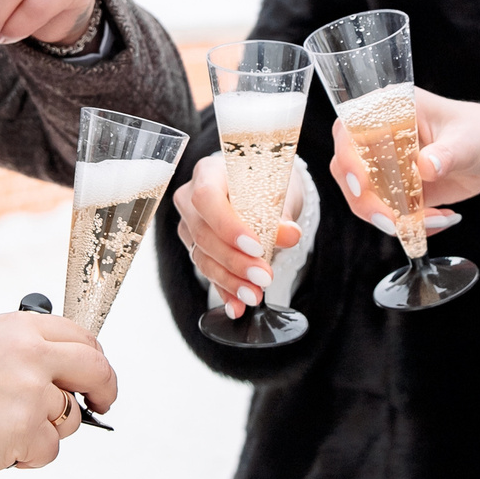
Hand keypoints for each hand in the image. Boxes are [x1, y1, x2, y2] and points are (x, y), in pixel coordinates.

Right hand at [0, 312, 116, 478]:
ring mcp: (29, 391)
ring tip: (2, 431)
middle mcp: (29, 353)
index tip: (96, 378)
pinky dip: (28, 458)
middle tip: (101, 405)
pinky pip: (50, 450)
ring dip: (46, 432)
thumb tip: (66, 370)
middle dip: (104, 391)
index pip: (81, 337)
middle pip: (95, 369)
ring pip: (70, 419)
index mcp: (18, 327)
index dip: (95, 361)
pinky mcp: (24, 429)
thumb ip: (24, 350)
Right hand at [172, 152, 302, 318]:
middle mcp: (190, 198)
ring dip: (230, 281)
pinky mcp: (195, 247)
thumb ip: (280, 215)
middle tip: (264, 277)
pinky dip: (225, 290)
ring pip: (202, 257)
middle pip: (203, 233)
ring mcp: (189, 224)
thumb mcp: (277, 193)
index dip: (227, 225)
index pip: (206, 198)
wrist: (261, 189)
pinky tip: (236, 306)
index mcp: (208, 173)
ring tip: (254, 295)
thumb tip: (290, 234)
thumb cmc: (266, 182)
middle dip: (235, 261)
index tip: (256, 246)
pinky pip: (207, 272)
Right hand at [325, 89, 479, 224]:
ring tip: (439, 219)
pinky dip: (410, 225)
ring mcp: (382, 166)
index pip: (350, 131)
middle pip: (347, 170)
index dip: (349, 158)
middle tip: (394, 223)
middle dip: (367, 201)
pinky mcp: (393, 190)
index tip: (362, 185)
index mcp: (389, 109)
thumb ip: (447, 153)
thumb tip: (425, 167)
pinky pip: (387, 214)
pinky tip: (442, 219)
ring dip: (394, 218)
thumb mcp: (469, 140)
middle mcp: (378, 137)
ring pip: (363, 198)